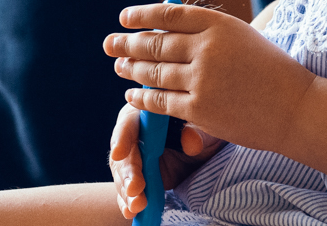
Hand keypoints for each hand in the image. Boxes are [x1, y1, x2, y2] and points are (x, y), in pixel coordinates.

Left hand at [103, 1, 315, 155]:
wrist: (297, 108)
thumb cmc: (271, 71)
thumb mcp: (242, 37)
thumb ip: (208, 33)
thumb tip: (168, 29)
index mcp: (219, 24)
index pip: (169, 15)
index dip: (142, 15)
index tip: (124, 18)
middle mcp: (207, 48)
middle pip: (155, 43)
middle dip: (127, 43)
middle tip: (110, 43)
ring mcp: (202, 79)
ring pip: (154, 72)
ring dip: (132, 68)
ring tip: (119, 66)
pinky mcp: (199, 109)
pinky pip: (160, 102)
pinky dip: (142, 97)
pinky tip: (132, 94)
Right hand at [107, 104, 225, 219]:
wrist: (208, 150)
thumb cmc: (203, 130)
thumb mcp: (204, 128)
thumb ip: (197, 132)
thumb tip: (191, 141)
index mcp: (146, 115)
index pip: (128, 123)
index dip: (122, 138)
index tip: (118, 153)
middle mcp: (136, 136)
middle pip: (124, 154)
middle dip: (128, 173)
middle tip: (135, 188)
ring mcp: (137, 160)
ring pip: (123, 175)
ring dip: (128, 192)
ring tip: (137, 206)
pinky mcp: (140, 179)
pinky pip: (130, 191)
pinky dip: (129, 202)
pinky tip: (131, 212)